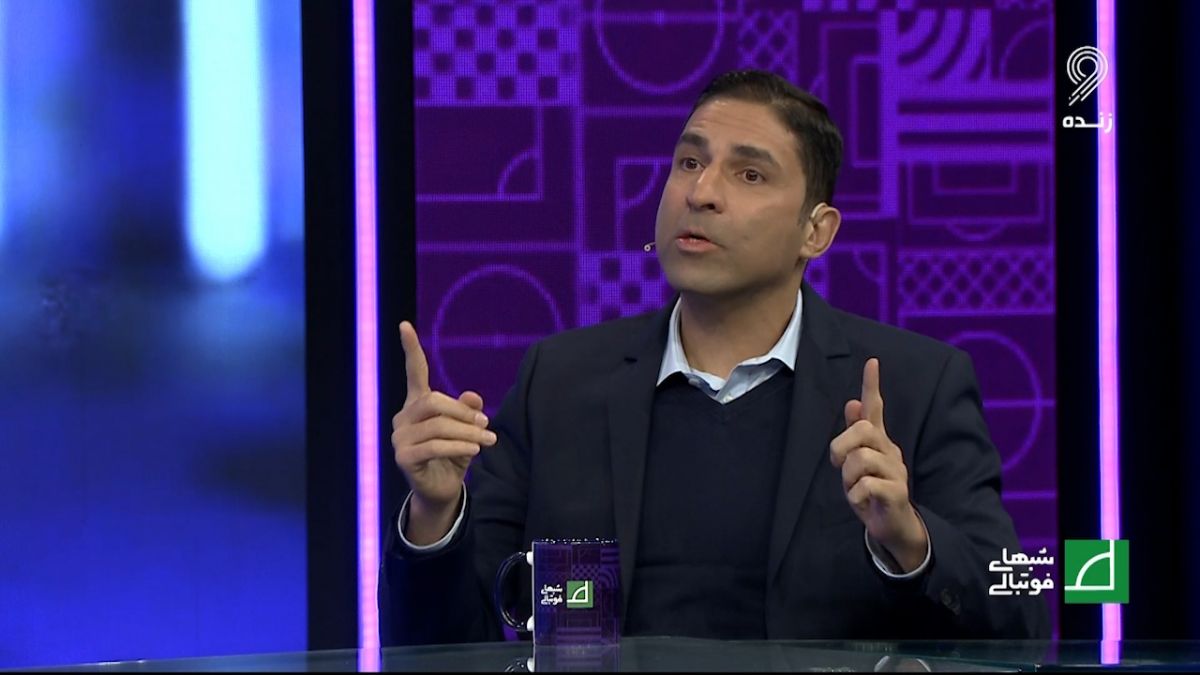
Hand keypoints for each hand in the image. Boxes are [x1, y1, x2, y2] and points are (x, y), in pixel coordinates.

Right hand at [391, 321, 496, 542]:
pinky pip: (434, 446)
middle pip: (433, 401)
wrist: (443, 490)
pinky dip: (458, 446)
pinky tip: (474, 449)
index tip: (405, 325)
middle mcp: (404, 418)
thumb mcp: (467, 430)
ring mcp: (400, 438)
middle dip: (463, 412)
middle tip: (487, 423)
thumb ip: (469, 411)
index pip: (413, 372)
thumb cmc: (454, 455)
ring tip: (488, 440)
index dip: (410, 349)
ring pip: (437, 425)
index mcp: (417, 404)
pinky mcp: (403, 457)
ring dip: (467, 432)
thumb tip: (473, 397)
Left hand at [829, 358, 927, 571]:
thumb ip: (856, 435)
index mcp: (879, 442)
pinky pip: (865, 485)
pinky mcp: (896, 492)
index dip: (871, 385)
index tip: (872, 362)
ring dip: (847, 478)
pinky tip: (862, 501)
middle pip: (861, 430)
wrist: (892, 525)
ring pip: (859, 459)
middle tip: (840, 467)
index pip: (875, 408)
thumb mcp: (858, 462)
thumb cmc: (871, 491)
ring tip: (855, 489)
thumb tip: (852, 403)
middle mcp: (890, 451)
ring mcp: (896, 471)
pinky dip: (856, 495)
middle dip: (841, 447)